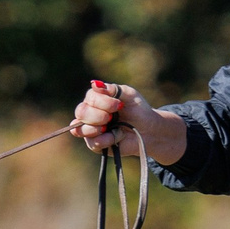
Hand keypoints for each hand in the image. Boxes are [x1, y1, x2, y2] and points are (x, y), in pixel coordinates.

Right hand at [71, 81, 187, 164]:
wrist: (149, 130)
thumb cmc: (138, 110)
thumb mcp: (129, 94)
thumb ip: (112, 89)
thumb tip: (94, 84)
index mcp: (96, 99)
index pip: (89, 98)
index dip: (102, 102)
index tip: (119, 105)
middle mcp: (90, 114)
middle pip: (81, 112)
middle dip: (98, 115)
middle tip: (112, 117)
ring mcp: (91, 130)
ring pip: (80, 129)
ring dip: (97, 128)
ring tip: (110, 127)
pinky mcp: (95, 144)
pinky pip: (91, 143)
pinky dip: (105, 140)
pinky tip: (116, 137)